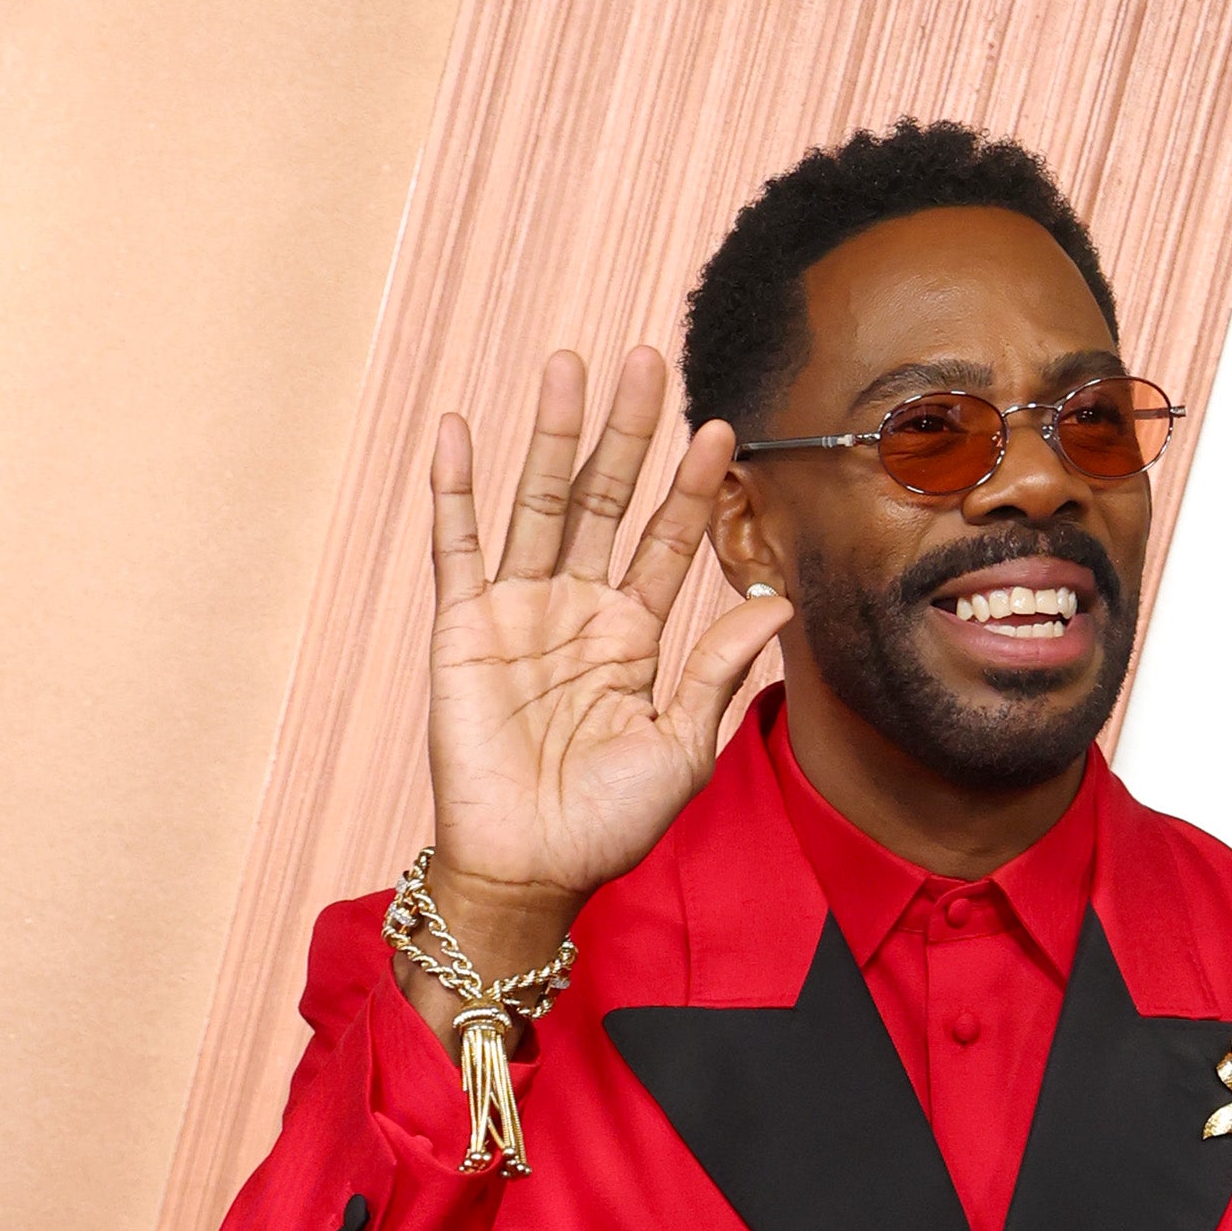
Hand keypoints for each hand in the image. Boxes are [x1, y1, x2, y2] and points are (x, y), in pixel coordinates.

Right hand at [410, 347, 790, 1002]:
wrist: (532, 870)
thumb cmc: (607, 824)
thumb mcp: (682, 749)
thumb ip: (718, 672)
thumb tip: (776, 601)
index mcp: (633, 635)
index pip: (668, 542)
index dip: (694, 490)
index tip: (723, 432)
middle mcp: (578, 609)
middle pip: (605, 500)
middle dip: (626, 432)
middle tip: (647, 360)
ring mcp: (519, 611)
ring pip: (540, 504)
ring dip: (553, 435)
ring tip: (570, 366)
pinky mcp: (463, 628)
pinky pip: (457, 548)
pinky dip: (455, 491)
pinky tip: (461, 430)